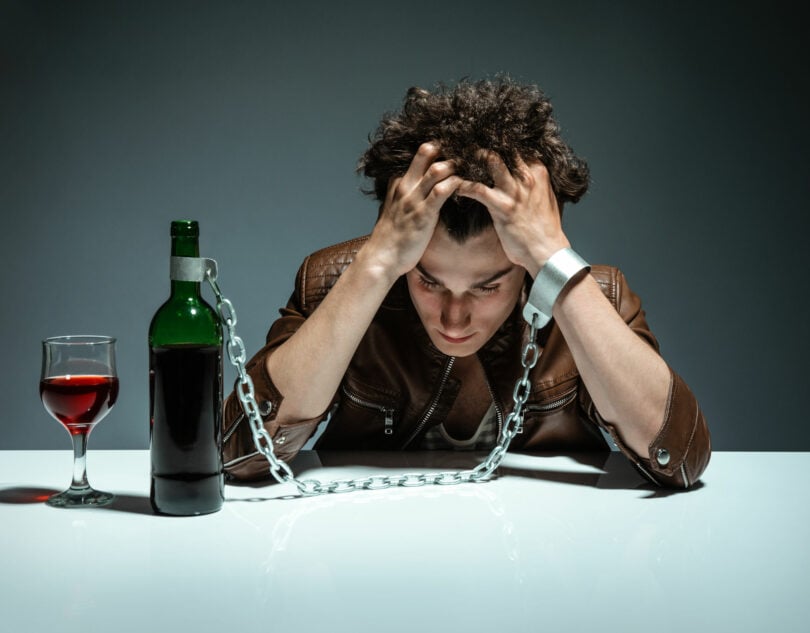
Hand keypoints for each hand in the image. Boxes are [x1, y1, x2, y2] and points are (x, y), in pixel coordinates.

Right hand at [365, 142, 461, 278]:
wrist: (381, 258)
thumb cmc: (390, 238)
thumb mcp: (392, 209)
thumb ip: (403, 198)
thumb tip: (415, 194)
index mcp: (398, 183)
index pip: (418, 156)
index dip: (437, 150)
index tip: (453, 152)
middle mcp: (405, 186)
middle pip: (426, 152)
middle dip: (447, 149)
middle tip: (464, 156)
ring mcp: (414, 198)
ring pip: (437, 169)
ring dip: (455, 167)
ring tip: (469, 171)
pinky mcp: (424, 213)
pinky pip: (443, 191)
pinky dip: (457, 185)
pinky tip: (467, 187)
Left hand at [456, 152, 569, 276]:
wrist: (546, 251)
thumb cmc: (544, 227)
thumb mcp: (545, 196)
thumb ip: (534, 181)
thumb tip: (522, 172)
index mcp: (538, 171)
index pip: (516, 145)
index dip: (498, 141)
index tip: (481, 139)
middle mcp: (528, 176)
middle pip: (503, 147)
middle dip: (482, 144)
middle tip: (463, 144)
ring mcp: (515, 190)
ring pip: (490, 161)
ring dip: (471, 159)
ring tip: (456, 160)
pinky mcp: (503, 206)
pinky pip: (477, 189)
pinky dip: (463, 186)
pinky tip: (454, 187)